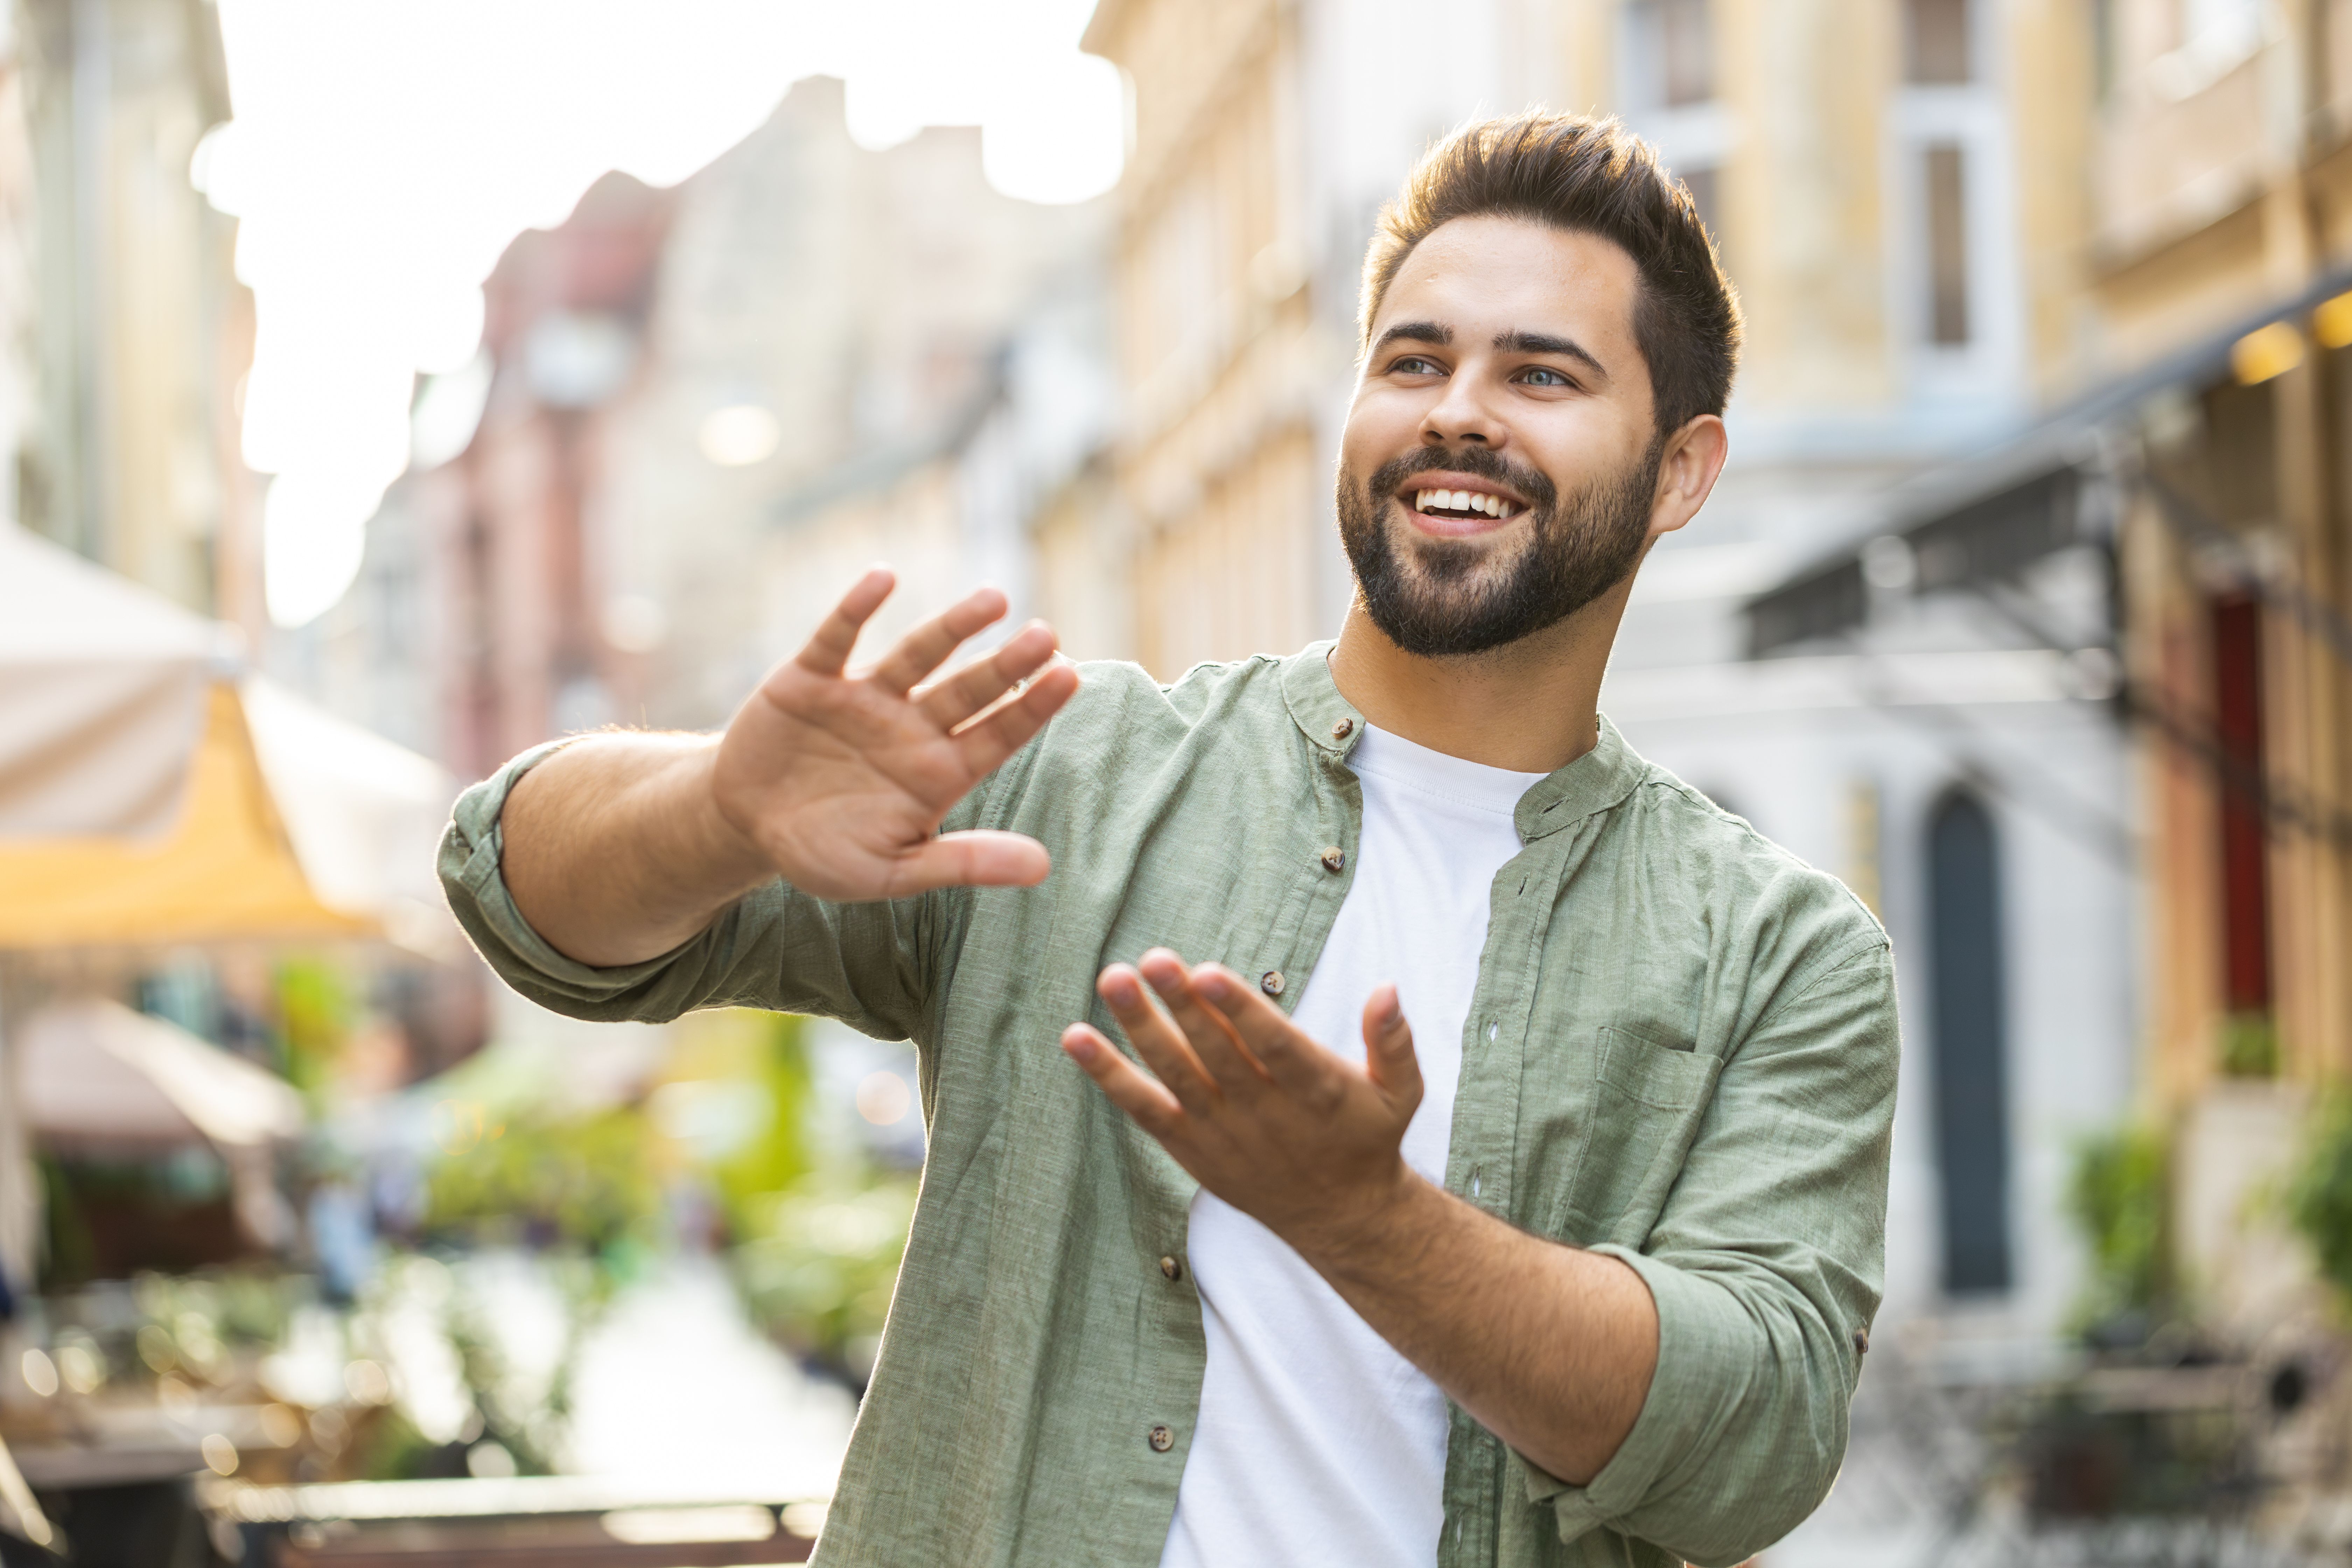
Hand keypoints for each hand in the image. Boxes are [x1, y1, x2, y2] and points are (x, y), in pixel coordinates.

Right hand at [711, 568, 1080, 900]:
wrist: (748, 827)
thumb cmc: (827, 852)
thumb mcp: (894, 872)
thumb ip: (963, 863)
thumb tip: (1042, 867)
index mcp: (938, 771)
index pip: (998, 734)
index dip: (1033, 707)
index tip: (1071, 677)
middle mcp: (911, 726)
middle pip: (968, 689)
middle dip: (1006, 664)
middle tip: (1046, 635)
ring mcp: (864, 698)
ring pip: (917, 655)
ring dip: (953, 626)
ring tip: (995, 600)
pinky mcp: (811, 679)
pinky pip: (836, 637)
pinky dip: (856, 608)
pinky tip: (883, 578)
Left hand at [1061, 949, 1422, 1248]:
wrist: (1339, 1216)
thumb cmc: (1366, 1138)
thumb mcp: (1400, 1094)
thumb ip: (1392, 1041)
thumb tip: (1388, 988)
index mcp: (1317, 1092)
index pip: (1274, 1046)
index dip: (1241, 1010)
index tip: (1210, 971)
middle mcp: (1264, 1114)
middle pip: (1216, 1055)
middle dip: (1183, 1005)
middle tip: (1152, 959)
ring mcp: (1222, 1133)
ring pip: (1175, 1077)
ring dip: (1140, 1028)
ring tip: (1113, 979)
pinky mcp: (1190, 1147)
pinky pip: (1143, 1110)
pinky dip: (1109, 1076)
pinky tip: (1077, 1038)